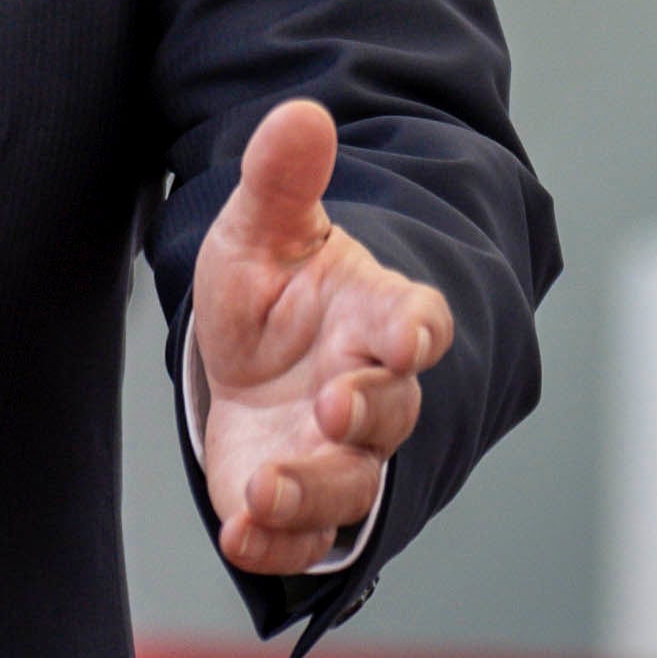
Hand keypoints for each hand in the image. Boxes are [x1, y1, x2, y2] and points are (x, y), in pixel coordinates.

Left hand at [190, 100, 452, 578]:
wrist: (253, 360)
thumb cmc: (275, 293)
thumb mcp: (262, 230)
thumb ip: (283, 179)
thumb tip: (299, 112)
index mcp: (378, 319)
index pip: (418, 321)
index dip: (417, 329)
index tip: (409, 334)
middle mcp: (369, 391)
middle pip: (391, 411)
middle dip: (368, 411)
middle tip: (335, 405)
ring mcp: (337, 454)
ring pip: (348, 484)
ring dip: (313, 489)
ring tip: (265, 490)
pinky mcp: (297, 502)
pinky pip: (302, 539)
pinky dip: (275, 545)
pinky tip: (238, 538)